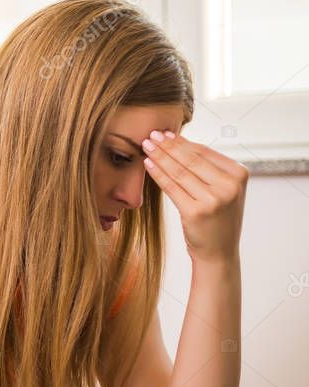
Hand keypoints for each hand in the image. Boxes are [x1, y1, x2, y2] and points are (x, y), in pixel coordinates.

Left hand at [141, 131, 248, 264]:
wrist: (218, 253)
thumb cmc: (217, 220)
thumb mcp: (223, 191)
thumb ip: (211, 170)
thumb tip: (180, 144)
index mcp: (239, 174)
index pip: (205, 152)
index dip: (182, 142)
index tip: (165, 133)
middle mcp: (229, 185)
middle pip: (191, 159)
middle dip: (168, 146)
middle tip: (151, 135)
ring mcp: (214, 199)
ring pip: (180, 171)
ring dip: (160, 156)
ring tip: (146, 145)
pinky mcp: (196, 211)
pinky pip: (171, 187)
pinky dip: (157, 174)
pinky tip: (147, 164)